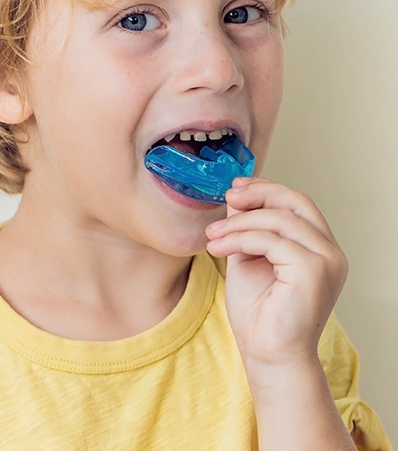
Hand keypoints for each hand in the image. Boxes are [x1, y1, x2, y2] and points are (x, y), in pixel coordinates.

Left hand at [205, 177, 347, 369]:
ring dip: (239, 223)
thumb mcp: (248, 257)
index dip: (267, 188)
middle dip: (259, 193)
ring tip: (212, 235)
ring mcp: (326, 261)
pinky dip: (240, 239)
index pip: (297, 203)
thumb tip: (237, 194)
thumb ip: (247, 227)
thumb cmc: (259, 313)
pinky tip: (217, 249)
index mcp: (319, 248)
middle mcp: (330, 252)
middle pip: (296, 202)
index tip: (236, 186)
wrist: (266, 355)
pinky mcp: (313, 271)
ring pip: (279, 220)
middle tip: (227, 196)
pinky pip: (271, 240)